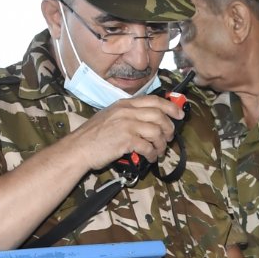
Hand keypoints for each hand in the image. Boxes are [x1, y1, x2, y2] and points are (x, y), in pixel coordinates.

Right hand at [71, 91, 187, 170]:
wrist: (79, 148)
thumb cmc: (93, 135)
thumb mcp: (110, 115)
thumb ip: (129, 114)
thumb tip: (149, 120)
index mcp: (124, 104)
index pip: (154, 100)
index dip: (171, 106)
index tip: (180, 114)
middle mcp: (127, 112)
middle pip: (159, 115)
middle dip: (169, 127)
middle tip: (170, 137)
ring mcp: (126, 125)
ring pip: (156, 131)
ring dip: (162, 144)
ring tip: (160, 151)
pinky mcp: (126, 140)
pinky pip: (148, 146)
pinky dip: (153, 154)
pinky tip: (151, 157)